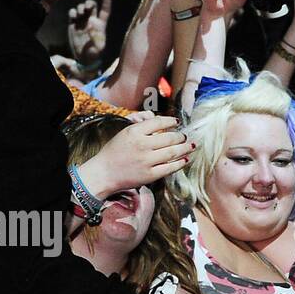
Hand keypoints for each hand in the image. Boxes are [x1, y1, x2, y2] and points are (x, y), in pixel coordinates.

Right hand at [67, 0, 111, 67]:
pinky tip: (74, 17)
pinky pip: (72, 13)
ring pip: (81, 8)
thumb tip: (92, 22)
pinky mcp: (73, 24)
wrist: (83, 59)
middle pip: (91, 6)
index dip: (106, 3)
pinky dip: (73, 12)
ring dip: (80, 8)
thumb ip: (96, 35)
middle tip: (86, 7)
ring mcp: (82, 22)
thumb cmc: (94, 54)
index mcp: (101, 25)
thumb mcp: (98, 47)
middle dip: (89, 3)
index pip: (104, 12)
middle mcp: (91, 21)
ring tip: (80, 14)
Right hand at [75, 114, 192, 197]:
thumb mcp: (125, 132)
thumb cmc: (114, 151)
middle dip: (181, 136)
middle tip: (185, 136)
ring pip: (173, 152)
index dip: (171, 121)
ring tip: (191, 146)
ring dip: (185, 148)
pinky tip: (185, 159)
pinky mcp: (150, 175)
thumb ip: (142, 125)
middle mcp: (142, 145)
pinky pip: (170, 167)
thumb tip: (158, 118)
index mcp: (134, 132)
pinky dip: (180, 163)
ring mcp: (147, 161)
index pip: (158, 122)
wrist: (104, 173)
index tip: (176, 122)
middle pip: (169, 138)